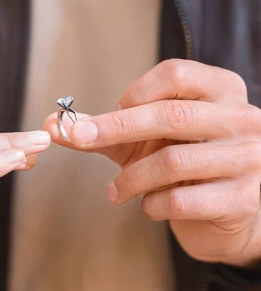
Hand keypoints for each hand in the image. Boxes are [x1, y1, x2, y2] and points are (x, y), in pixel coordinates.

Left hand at [46, 59, 260, 266]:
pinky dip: (152, 205)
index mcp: (221, 90)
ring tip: (114, 191)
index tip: (108, 117)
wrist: (222, 215)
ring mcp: (250, 158)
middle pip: (170, 114)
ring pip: (173, 161)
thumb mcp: (141, 141)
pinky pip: (181, 199)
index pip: (175, 74)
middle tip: (80, 139)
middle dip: (116, 128)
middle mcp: (243, 118)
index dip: (133, 94)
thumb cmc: (179, 166)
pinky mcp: (243, 198)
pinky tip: (148, 206)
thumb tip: (50, 126)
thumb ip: (101, 131)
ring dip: (131, 178)